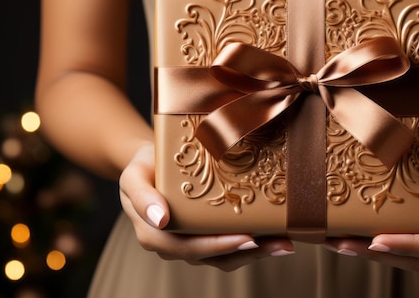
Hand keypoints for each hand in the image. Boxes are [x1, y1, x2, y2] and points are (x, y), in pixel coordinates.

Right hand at [118, 143, 294, 270]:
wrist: (152, 161)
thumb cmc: (144, 166)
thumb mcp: (133, 174)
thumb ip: (141, 195)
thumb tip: (159, 219)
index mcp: (154, 233)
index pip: (186, 247)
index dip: (217, 245)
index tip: (247, 238)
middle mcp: (174, 244)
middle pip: (212, 256)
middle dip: (246, 252)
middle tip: (277, 244)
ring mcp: (192, 242)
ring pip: (225, 257)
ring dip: (257, 253)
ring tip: (284, 244)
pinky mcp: (208, 235)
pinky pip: (231, 247)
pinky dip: (255, 244)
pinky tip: (277, 237)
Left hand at [322, 140, 418, 270]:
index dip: (407, 246)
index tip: (377, 241)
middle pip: (416, 259)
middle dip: (378, 254)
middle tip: (343, 244)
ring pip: (404, 257)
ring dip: (369, 253)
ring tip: (336, 243)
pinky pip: (400, 244)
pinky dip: (373, 242)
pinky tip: (346, 235)